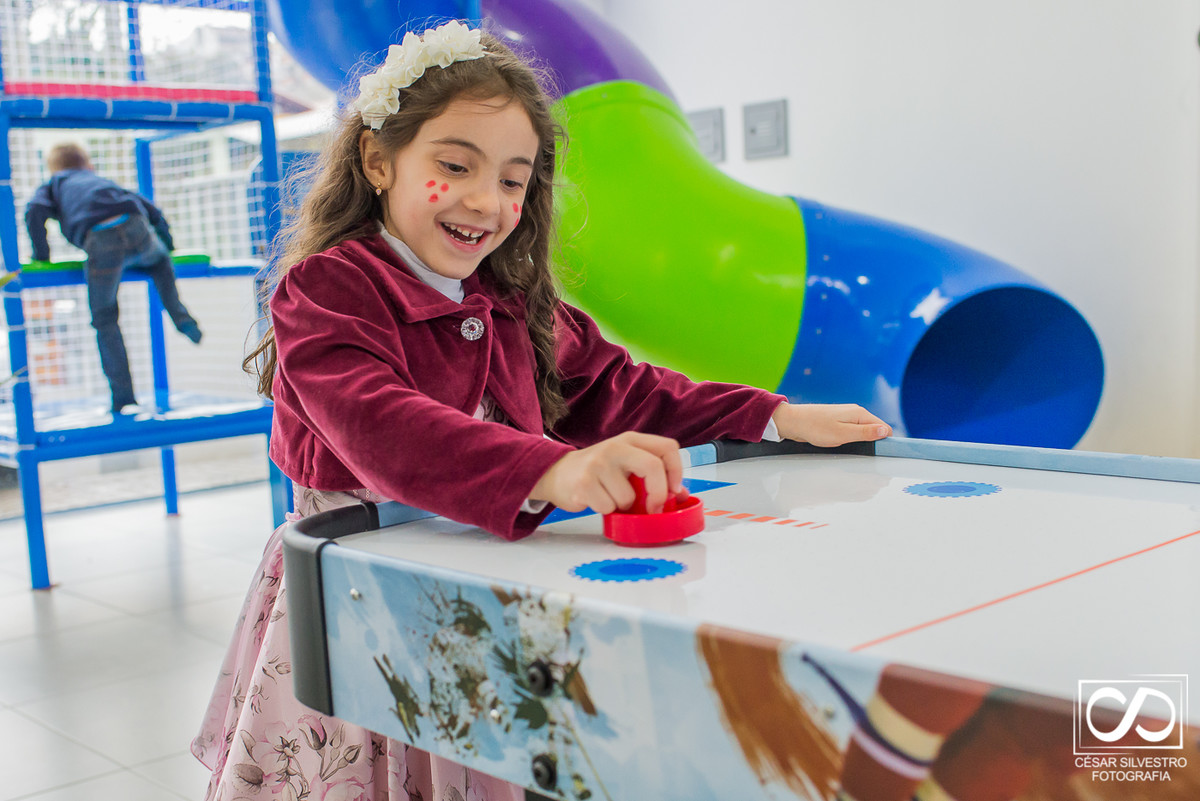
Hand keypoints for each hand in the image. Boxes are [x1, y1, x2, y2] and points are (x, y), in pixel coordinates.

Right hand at [531, 431, 683, 513]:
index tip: (675, 490)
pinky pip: (609, 507)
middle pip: (653, 467)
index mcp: (631, 440)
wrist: (557, 472)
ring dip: (623, 506)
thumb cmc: (597, 471)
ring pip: (628, 497)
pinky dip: (606, 510)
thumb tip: (681, 495)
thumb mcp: (626, 464)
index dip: (677, 472)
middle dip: (659, 494)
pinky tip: (596, 499)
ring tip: (610, 496)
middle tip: (654, 507)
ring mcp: (598, 463)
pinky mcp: (584, 483)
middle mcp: (615, 447)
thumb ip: (652, 474)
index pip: (667, 448)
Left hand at [772, 403, 891, 446]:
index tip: (882, 455)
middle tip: (866, 456)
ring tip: (854, 451)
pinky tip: (846, 446)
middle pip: (875, 430)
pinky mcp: (839, 422)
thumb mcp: (843, 433)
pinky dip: (853, 440)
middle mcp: (856, 413)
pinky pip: (853, 432)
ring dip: (863, 443)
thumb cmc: (815, 427)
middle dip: (875, 443)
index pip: (884, 428)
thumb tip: (885, 431)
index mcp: (860, 414)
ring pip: (864, 432)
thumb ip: (865, 432)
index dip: (886, 442)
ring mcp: (847, 417)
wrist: (793, 422)